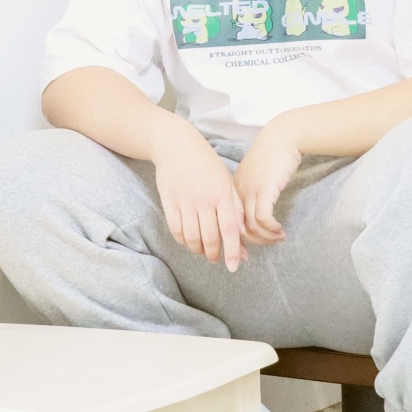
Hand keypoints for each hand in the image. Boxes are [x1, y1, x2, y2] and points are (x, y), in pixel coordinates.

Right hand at [152, 121, 247, 272]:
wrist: (176, 145)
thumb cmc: (206, 163)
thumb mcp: (226, 181)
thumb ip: (235, 208)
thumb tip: (243, 236)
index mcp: (222, 193)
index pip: (230, 229)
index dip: (233, 250)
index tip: (235, 266)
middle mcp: (204, 199)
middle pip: (210, 237)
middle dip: (214, 254)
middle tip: (217, 259)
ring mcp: (185, 201)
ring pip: (192, 238)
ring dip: (199, 250)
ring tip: (204, 251)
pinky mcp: (169, 202)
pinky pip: (176, 230)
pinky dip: (183, 241)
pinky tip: (189, 241)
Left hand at [233, 117, 301, 244]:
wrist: (281, 138)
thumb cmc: (270, 156)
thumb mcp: (253, 177)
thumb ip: (249, 194)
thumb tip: (254, 217)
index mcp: (230, 190)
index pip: (226, 222)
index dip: (235, 239)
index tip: (245, 250)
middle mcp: (236, 192)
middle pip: (235, 228)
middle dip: (249, 244)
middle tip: (266, 247)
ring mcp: (250, 191)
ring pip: (250, 226)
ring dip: (265, 238)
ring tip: (278, 238)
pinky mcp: (264, 190)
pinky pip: (263, 218)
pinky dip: (272, 229)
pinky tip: (280, 230)